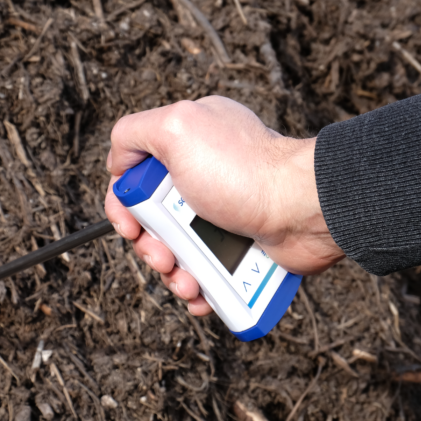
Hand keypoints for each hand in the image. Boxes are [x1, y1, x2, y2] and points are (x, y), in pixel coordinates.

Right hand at [104, 96, 343, 315]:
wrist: (303, 211)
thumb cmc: (248, 172)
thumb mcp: (177, 129)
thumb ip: (135, 132)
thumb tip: (118, 159)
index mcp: (187, 144)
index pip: (136, 176)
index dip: (125, 204)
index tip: (130, 223)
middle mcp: (204, 178)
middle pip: (153, 221)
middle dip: (149, 246)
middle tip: (162, 255)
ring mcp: (222, 214)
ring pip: (177, 252)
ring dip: (172, 274)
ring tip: (186, 280)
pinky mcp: (240, 247)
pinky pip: (206, 274)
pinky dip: (198, 287)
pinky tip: (200, 291)